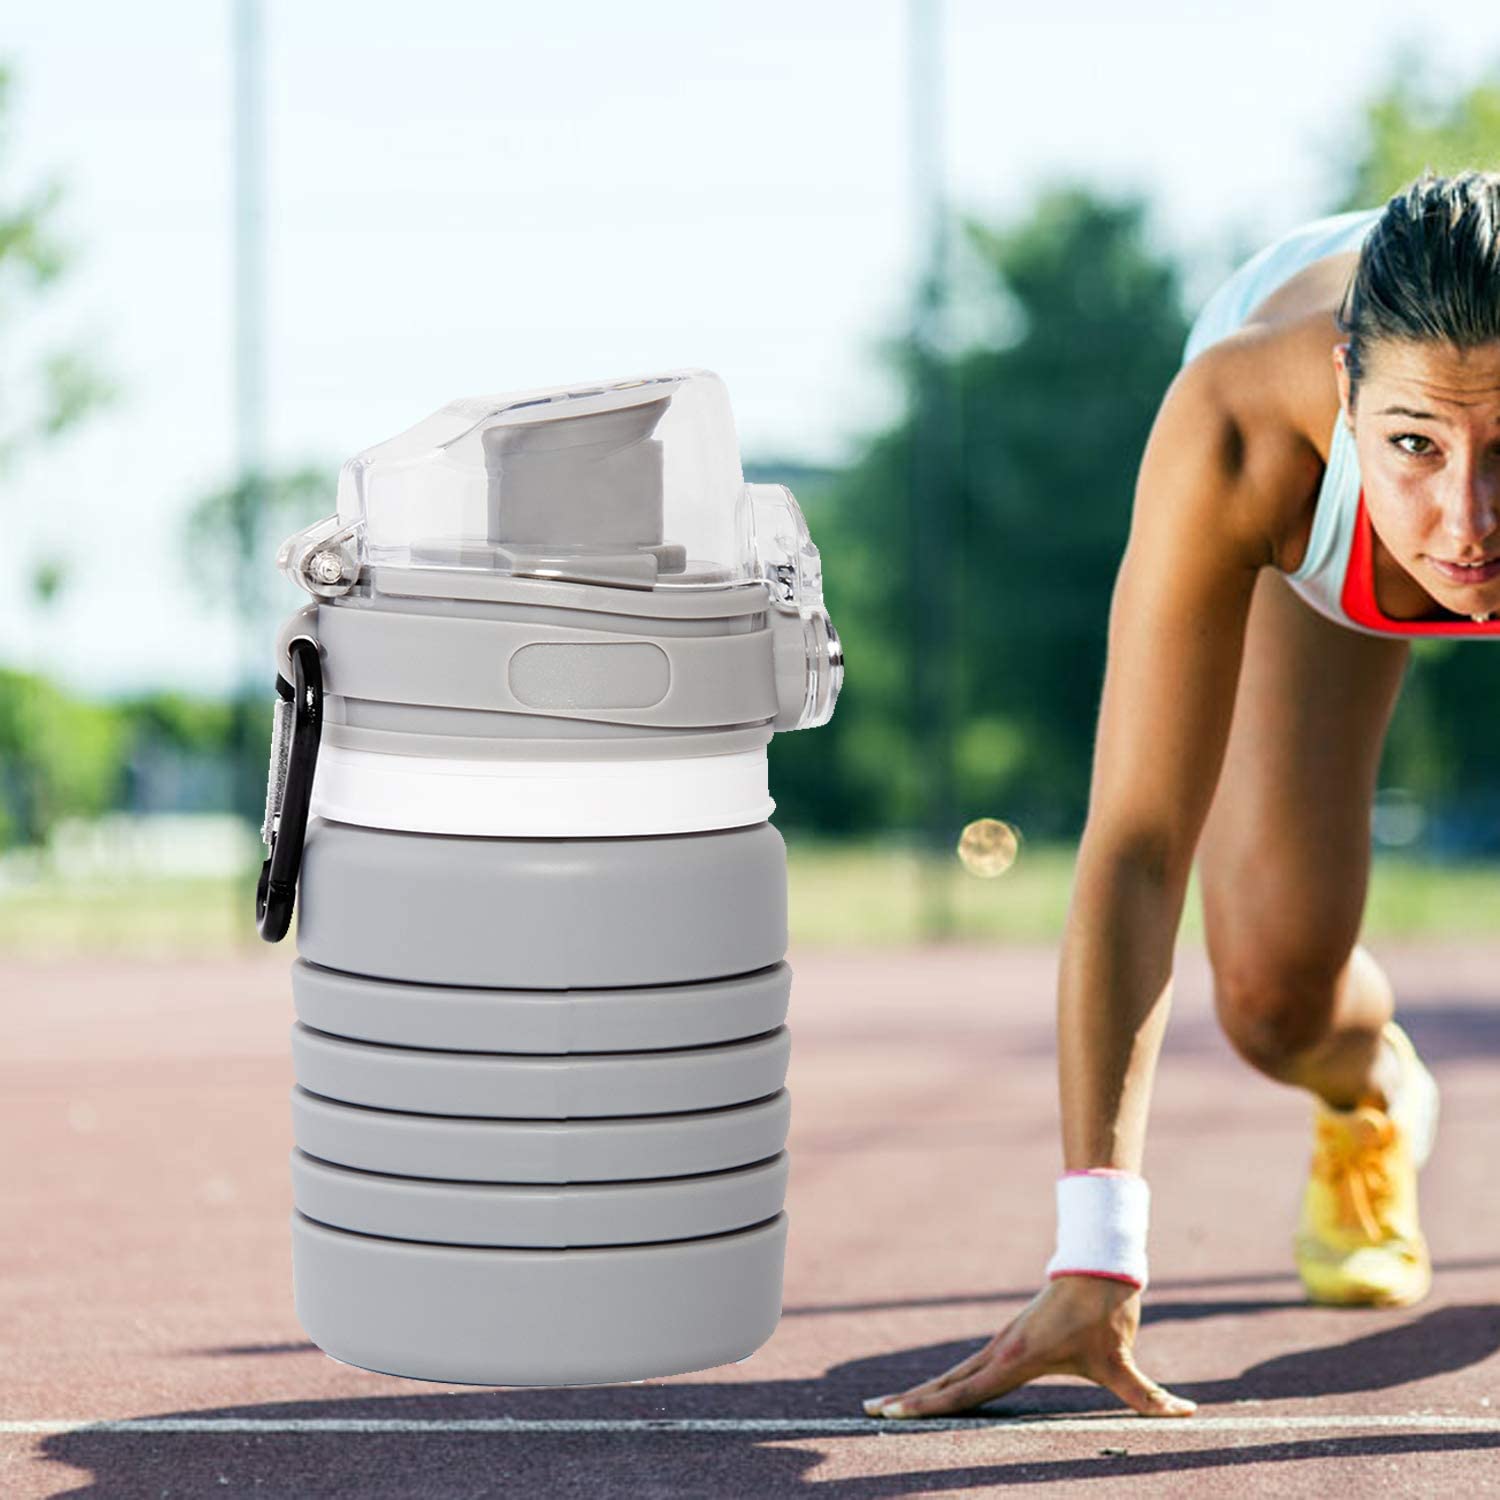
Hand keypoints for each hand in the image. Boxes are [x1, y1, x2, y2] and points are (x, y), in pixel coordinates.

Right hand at [862, 1274, 1196, 1419]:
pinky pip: (966, 1368)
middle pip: (946, 1383)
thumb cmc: (1106, 1314)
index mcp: (1016, 1359)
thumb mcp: (1122, 1361)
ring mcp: (999, 1345)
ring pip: (952, 1375)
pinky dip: (944, 1384)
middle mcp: (1000, 1351)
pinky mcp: (1007, 1342)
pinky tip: (933, 1395)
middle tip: (870, 1414)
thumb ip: (1149, 1396)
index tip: (894, 1415)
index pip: (965, 1391)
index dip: (929, 1406)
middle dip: (909, 1402)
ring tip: (887, 1408)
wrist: (1096, 1266)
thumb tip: (1187, 1414)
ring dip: (921, 1392)